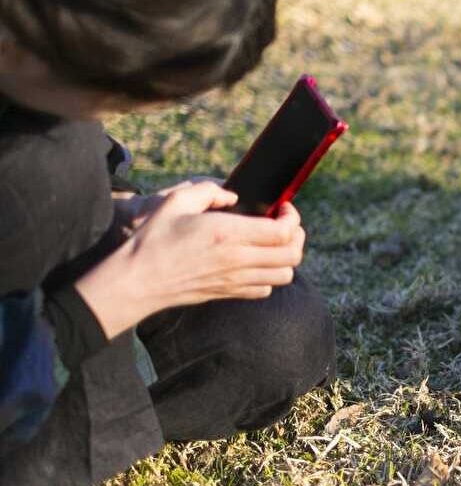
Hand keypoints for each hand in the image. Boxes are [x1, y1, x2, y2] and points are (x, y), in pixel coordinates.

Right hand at [77, 181, 305, 339]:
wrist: (137, 280)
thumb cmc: (154, 239)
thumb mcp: (177, 202)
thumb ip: (208, 191)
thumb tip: (232, 196)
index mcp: (229, 234)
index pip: (283, 231)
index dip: (292, 217)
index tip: (283, 208)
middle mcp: (238, 259)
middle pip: (293, 254)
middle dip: (297, 236)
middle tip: (285, 224)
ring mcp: (235, 280)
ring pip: (285, 275)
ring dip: (286, 257)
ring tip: (274, 244)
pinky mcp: (229, 293)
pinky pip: (266, 289)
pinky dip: (270, 275)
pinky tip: (256, 262)